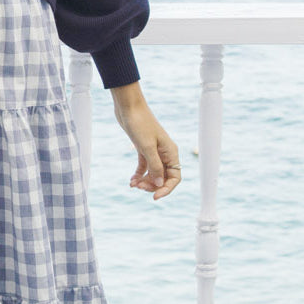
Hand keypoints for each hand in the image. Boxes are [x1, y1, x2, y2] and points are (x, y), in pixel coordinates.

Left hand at [110, 84, 181, 200]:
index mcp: (171, 152)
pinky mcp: (143, 149)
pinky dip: (139, 175)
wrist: (128, 106)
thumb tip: (160, 184)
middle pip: (163, 177)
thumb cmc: (139, 123)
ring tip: (133, 184)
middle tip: (138, 187)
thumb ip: (155, 166)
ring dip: (145, 181)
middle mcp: (165, 153)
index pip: (175, 177)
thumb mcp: (146, 147)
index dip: (166, 189)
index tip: (154, 197)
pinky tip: (131, 181)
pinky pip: (145, 167)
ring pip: (153, 173)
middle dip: (153, 185)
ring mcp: (154, 151)